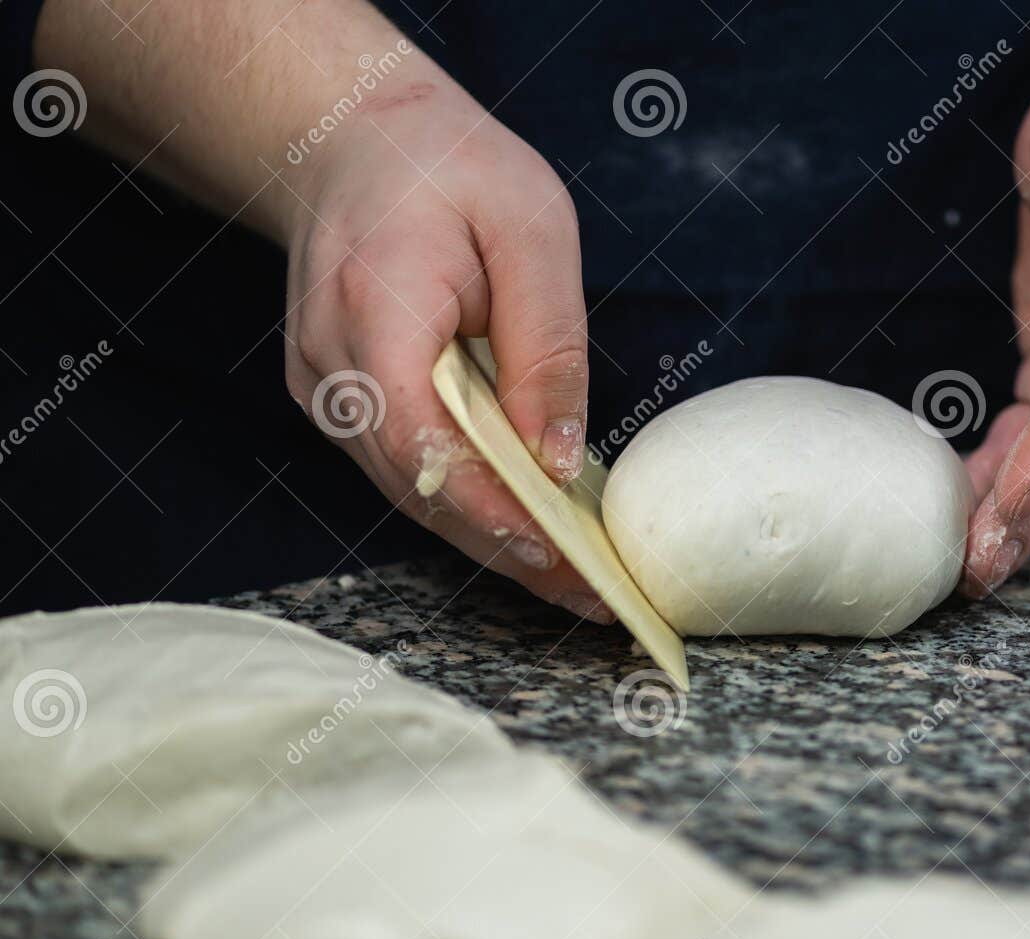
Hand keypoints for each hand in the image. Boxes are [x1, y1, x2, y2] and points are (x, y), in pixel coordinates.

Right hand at [283, 85, 613, 621]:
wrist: (351, 139)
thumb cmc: (449, 168)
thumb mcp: (530, 227)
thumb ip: (546, 343)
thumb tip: (560, 455)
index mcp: (373, 306)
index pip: (420, 435)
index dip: (486, 501)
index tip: (556, 546)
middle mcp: (330, 363)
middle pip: (416, 484)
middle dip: (508, 548)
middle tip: (595, 597)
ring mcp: (323, 388)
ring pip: (410, 490)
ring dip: (493, 539)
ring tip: (580, 582)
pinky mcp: (339, 401)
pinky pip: (407, 468)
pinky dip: (470, 501)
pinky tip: (535, 526)